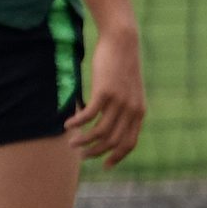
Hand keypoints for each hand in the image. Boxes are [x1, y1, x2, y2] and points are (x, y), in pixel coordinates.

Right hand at [69, 19, 145, 164]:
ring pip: (99, 133)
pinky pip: (88, 116)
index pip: (129, 143)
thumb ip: (125, 108)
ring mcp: (119, 102)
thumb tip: (112, 125)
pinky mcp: (105, 92)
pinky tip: (67, 124)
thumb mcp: (129, 90)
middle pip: (112, 142)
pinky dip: (77, 123)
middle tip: (81, 154)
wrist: (123, 42)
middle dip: (95, 153)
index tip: (104, 165)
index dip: (116, 157)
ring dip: (83, 141)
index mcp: (139, 112)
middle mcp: (131, 110)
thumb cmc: (122, 66)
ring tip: (71, 142)